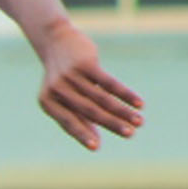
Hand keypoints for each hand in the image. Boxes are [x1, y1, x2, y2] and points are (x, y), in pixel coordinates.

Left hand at [37, 23, 142, 151]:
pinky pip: (109, 82)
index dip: (82, 135)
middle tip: (130, 134)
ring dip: (123, 111)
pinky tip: (139, 103)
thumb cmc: (62, 77)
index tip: (96, 148)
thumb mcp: (64, 97)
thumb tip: (94, 142)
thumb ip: (77, 117)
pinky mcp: (85, 63)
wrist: (56, 40)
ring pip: (101, 98)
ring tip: (140, 121)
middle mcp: (57, 90)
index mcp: (48, 102)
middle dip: (111, 124)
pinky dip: (125, 94)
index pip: (67, 122)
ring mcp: (71, 75)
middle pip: (89, 111)